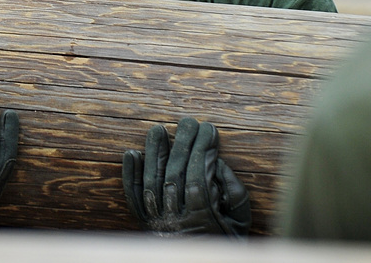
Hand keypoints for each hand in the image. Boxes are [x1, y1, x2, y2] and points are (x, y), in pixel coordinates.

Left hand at [122, 116, 251, 236]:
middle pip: (175, 175)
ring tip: (158, 129)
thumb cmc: (225, 240)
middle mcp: (175, 220)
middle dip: (182, 144)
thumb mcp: (240, 220)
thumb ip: (233, 191)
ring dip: (154, 152)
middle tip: (189, 121)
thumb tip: (218, 163)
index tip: (209, 129)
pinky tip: (131, 153)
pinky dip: (130, 174)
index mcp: (201, 219)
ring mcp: (156, 220)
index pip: (199, 176)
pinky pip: (134, 196)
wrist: (197, 262)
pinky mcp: (143, 221)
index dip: (203, 150)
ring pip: (151, 181)